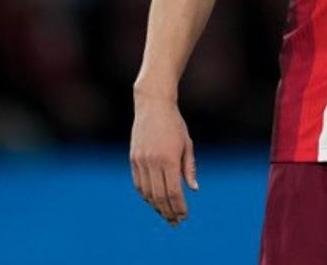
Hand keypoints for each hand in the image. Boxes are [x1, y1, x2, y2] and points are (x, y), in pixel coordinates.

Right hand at [130, 92, 198, 226]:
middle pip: (160, 196)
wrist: (153, 105)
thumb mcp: (187, 144)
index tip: (184, 216)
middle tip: (175, 221)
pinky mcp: (133, 158)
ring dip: (156, 206)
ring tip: (165, 214)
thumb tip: (193, 189)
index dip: (179, 207)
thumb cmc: (174, 124)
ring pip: (147, 192)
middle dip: (168, 211)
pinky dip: (146, 195)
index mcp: (169, 158)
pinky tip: (153, 201)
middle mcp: (153, 161)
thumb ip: (189, 168)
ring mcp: (141, 160)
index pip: (173, 192)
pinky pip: (138, 183)